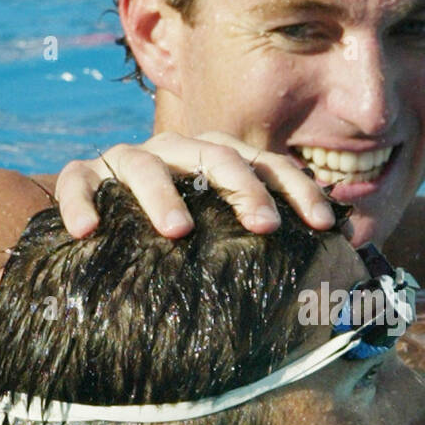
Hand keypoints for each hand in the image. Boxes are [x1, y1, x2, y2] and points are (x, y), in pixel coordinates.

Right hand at [53, 130, 335, 239]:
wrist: (103, 229)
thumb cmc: (181, 239)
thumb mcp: (228, 239)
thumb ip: (274, 246)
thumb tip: (346, 272)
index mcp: (218, 160)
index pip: (266, 164)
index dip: (297, 189)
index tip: (323, 225)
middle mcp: (176, 152)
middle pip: (213, 153)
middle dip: (242, 188)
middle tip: (264, 226)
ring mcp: (126, 161)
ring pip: (144, 162)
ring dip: (162, 194)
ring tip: (178, 231)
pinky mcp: (82, 177)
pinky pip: (78, 180)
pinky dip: (81, 202)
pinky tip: (88, 232)